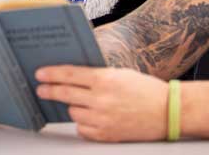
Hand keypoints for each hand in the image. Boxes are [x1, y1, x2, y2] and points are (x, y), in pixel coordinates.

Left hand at [35, 65, 167, 141]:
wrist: (168, 112)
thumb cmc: (145, 89)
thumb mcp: (120, 73)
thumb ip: (97, 76)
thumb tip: (71, 77)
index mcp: (105, 79)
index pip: (70, 75)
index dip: (52, 74)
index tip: (39, 74)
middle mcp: (101, 100)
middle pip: (65, 94)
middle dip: (49, 91)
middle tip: (40, 89)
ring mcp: (103, 119)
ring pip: (73, 113)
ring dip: (73, 107)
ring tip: (79, 103)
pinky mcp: (107, 135)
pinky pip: (83, 129)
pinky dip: (83, 124)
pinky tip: (90, 118)